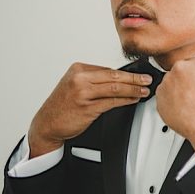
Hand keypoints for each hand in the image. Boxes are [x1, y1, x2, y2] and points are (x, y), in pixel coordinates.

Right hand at [28, 63, 152, 156]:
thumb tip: (120, 79)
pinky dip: (126, 100)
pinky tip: (134, 99)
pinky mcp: (87, 107)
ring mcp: (83, 93)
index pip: (108, 69)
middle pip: (114, 76)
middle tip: (148, 79)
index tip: (140, 74)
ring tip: (144, 90)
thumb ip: (95, 80)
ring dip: (133, 90)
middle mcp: (79, 79)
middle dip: (134, 78)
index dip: (127, 73)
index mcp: (78, 69)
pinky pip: (112, 102)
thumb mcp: (75, 85)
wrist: (47, 123)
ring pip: (115, 88)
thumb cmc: (62, 105)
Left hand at [156, 56, 194, 149]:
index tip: (193, 80)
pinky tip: (179, 106)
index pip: (190, 62)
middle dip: (180, 80)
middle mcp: (180, 68)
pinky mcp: (158, 93)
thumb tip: (193, 76)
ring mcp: (167, 80)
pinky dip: (167, 100)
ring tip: (185, 102)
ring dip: (173, 90)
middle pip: (177, 71)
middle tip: (189, 92)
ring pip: (168, 83)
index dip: (191, 74)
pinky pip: (162, 95)